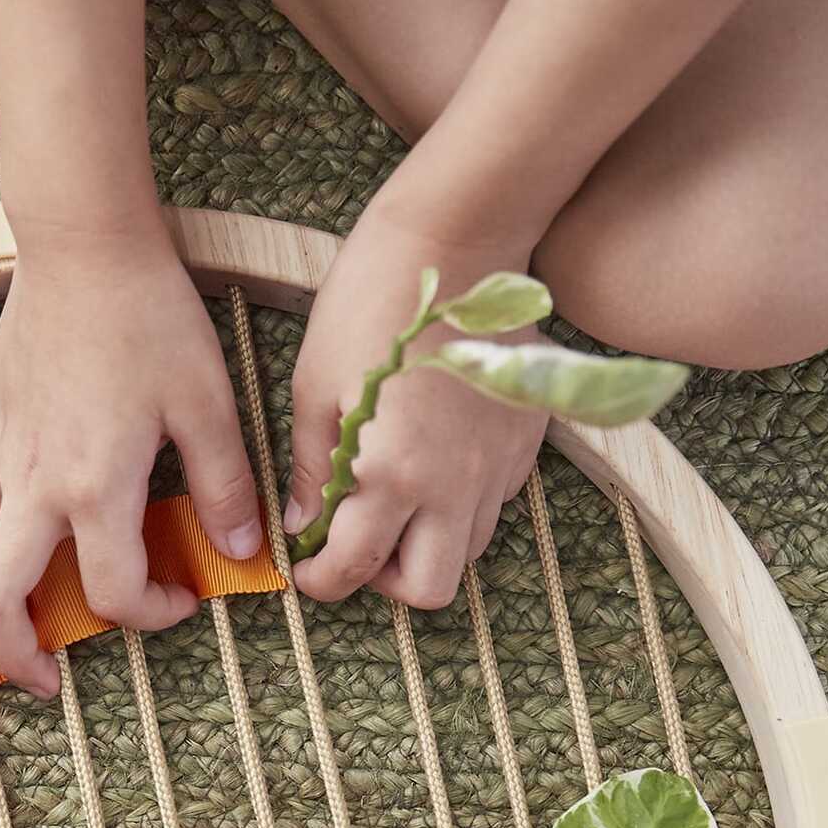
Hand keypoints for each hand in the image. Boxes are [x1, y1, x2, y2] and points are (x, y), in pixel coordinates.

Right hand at [0, 236, 263, 696]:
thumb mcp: (209, 403)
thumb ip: (225, 485)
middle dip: (16, 655)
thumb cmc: (151, 317)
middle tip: (46, 676)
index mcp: (94, 489)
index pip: (112, 593)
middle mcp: (32, 486)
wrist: (86, 243)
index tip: (180, 601)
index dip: (150, 617)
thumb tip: (243, 550)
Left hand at [287, 207, 547, 607]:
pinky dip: (460, 505)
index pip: (353, 569)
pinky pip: (495, 503)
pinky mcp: (526, 438)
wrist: (458, 236)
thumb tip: (302, 525)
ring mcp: (498, 463)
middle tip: (357, 545)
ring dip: (425, 546)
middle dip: (384, 581)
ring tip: (394, 503)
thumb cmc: (371, 302)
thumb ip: (309, 470)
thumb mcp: (314, 387)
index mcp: (392, 473)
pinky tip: (433, 463)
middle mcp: (454, 483)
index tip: (306, 567)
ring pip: (468, 552)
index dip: (320, 580)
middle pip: (428, 590)